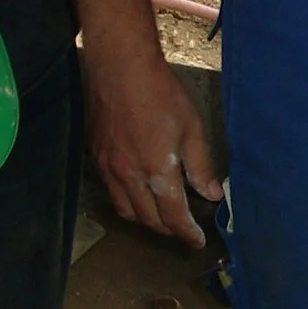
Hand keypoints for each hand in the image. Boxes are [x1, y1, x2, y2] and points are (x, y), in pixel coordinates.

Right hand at [86, 50, 222, 246]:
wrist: (121, 68)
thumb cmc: (161, 94)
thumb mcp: (192, 128)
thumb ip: (201, 166)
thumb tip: (211, 194)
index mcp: (157, 170)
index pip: (173, 216)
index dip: (186, 233)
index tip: (196, 240)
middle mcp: (130, 176)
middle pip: (148, 219)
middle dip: (168, 230)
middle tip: (182, 229)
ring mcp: (109, 168)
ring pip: (126, 211)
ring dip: (145, 220)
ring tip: (160, 216)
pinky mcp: (96, 157)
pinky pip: (111, 192)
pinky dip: (127, 201)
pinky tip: (137, 193)